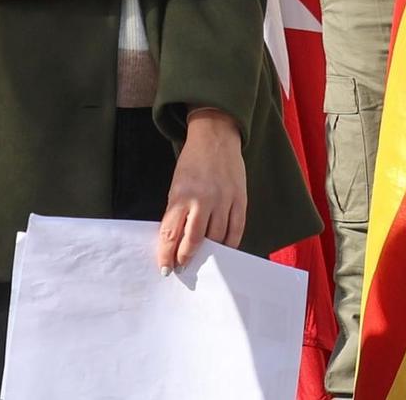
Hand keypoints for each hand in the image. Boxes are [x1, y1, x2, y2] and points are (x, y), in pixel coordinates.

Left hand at [158, 107, 245, 271]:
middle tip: (183, 267)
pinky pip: (237, 229)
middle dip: (186, 258)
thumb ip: (176, 213)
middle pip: (194, 239)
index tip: (165, 268)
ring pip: (217, 237)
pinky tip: (224, 250)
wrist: (216, 137)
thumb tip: (175, 243)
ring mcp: (224, 199)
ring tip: (203, 260)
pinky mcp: (240, 198)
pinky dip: (230, 244)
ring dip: (209, 253)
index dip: (166, 255)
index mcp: (181, 195)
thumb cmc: (192, 164)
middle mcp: (203, 199)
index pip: (171, 234)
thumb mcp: (176, 187)